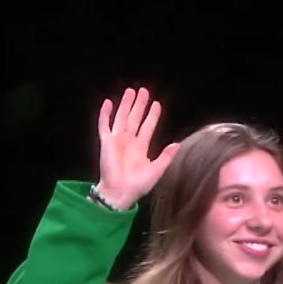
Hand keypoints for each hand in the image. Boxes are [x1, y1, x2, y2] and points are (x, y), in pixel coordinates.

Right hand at [94, 86, 180, 208]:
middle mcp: (129, 141)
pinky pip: (104, 125)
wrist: (121, 192)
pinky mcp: (106, 142)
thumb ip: (166, 156)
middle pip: (135, 118)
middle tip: (143, 91)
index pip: (148, 126)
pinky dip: (105, 114)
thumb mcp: (157, 169)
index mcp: (141, 148)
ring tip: (130, 91)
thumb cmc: (138, 185)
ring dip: (125, 104)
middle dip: (139, 104)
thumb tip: (177, 144)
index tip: (157, 104)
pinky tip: (108, 102)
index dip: (152, 115)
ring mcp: (117, 140)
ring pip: (122, 117)